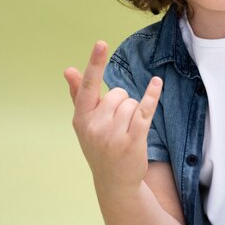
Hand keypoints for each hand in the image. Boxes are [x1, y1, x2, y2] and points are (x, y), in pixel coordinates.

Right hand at [64, 41, 161, 193]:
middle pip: (119, 93)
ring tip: (126, 131)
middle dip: (122, 103)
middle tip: (117, 124)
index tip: (101, 43)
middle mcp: (95, 126)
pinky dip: (151, 95)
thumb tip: (68, 69)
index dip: (95, 63)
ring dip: (134, 112)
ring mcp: (113, 135)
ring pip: (132, 103)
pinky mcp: (133, 140)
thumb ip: (79, 95)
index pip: (88, 86)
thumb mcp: (85, 123)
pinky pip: (145, 110)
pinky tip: (156, 83)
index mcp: (81, 118)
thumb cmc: (99, 146)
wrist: (114, 181)